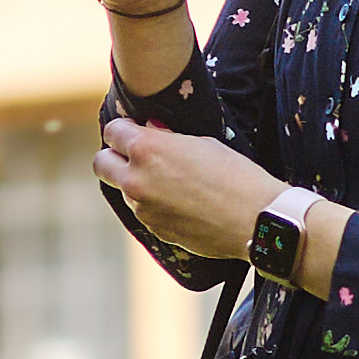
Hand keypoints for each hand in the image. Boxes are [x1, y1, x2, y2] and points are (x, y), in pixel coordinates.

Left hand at [97, 114, 289, 271]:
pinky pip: (142, 211)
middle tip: (134, 155)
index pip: (113, 132)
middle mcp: (136, 179)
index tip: (134, 130)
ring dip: (136, 182)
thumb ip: (168, 137)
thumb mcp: (203, 144)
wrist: (257, 220)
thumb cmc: (237, 175)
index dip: (124, 130)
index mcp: (147, 149)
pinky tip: (179, 201)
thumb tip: (150, 128)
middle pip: (101, 164)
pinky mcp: (154, 229)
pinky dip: (152, 204)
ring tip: (168, 181)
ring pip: (123, 190)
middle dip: (114, 157)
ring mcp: (142, 208)